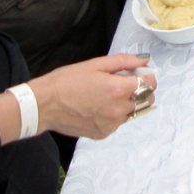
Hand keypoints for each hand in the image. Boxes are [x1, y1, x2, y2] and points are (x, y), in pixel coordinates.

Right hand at [29, 54, 156, 139]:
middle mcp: (119, 110)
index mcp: (119, 89)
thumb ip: (124, 61)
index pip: (150, 84)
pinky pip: (117, 123)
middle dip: (141, 90)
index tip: (140, 73)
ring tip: (108, 95)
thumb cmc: (67, 81)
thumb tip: (145, 60)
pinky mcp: (102, 134)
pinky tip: (99, 107)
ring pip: (133, 112)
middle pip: (146, 100)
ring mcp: (111, 124)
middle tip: (125, 83)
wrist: (44, 105)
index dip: (148, 76)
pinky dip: (114, 115)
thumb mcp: (96, 64)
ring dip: (128, 103)